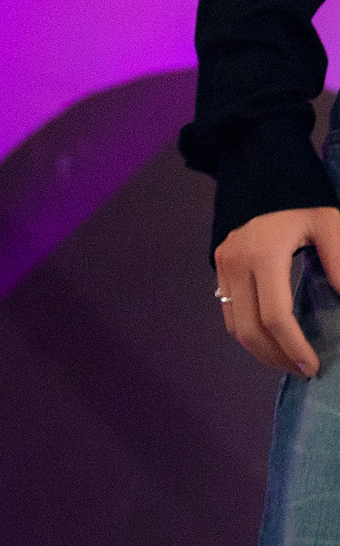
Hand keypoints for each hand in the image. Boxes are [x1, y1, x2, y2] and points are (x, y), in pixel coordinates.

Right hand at [213, 203, 339, 376]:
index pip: (275, 315)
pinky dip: (249, 335)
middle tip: (303, 370)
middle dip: (277, 356)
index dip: (293, 346)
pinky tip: (270, 341)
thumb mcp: (329, 224)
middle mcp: (236, 264)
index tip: (312, 366)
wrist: (262, 176)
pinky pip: (228, 314)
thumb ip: (339, 260)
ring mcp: (222, 266)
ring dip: (261, 351)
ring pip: (235, 326)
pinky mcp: (218, 269)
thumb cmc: (301, 203)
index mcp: (263, 255)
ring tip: (288, 361)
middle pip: (250, 328)